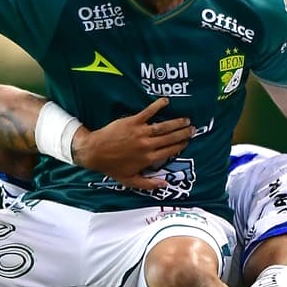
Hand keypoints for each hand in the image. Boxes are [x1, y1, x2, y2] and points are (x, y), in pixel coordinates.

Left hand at [73, 98, 192, 190]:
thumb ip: (149, 184)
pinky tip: (165, 101)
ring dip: (176, 122)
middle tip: (192, 129)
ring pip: (163, 126)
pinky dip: (157, 106)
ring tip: (186, 119)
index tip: (187, 141)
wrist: (94, 152)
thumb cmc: (111, 167)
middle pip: (170, 138)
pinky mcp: (133, 121)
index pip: (170, 151)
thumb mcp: (130, 181)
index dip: (181, 146)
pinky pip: (148, 112)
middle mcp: (147, 145)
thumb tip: (166, 183)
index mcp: (148, 159)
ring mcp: (141, 132)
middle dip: (183, 133)